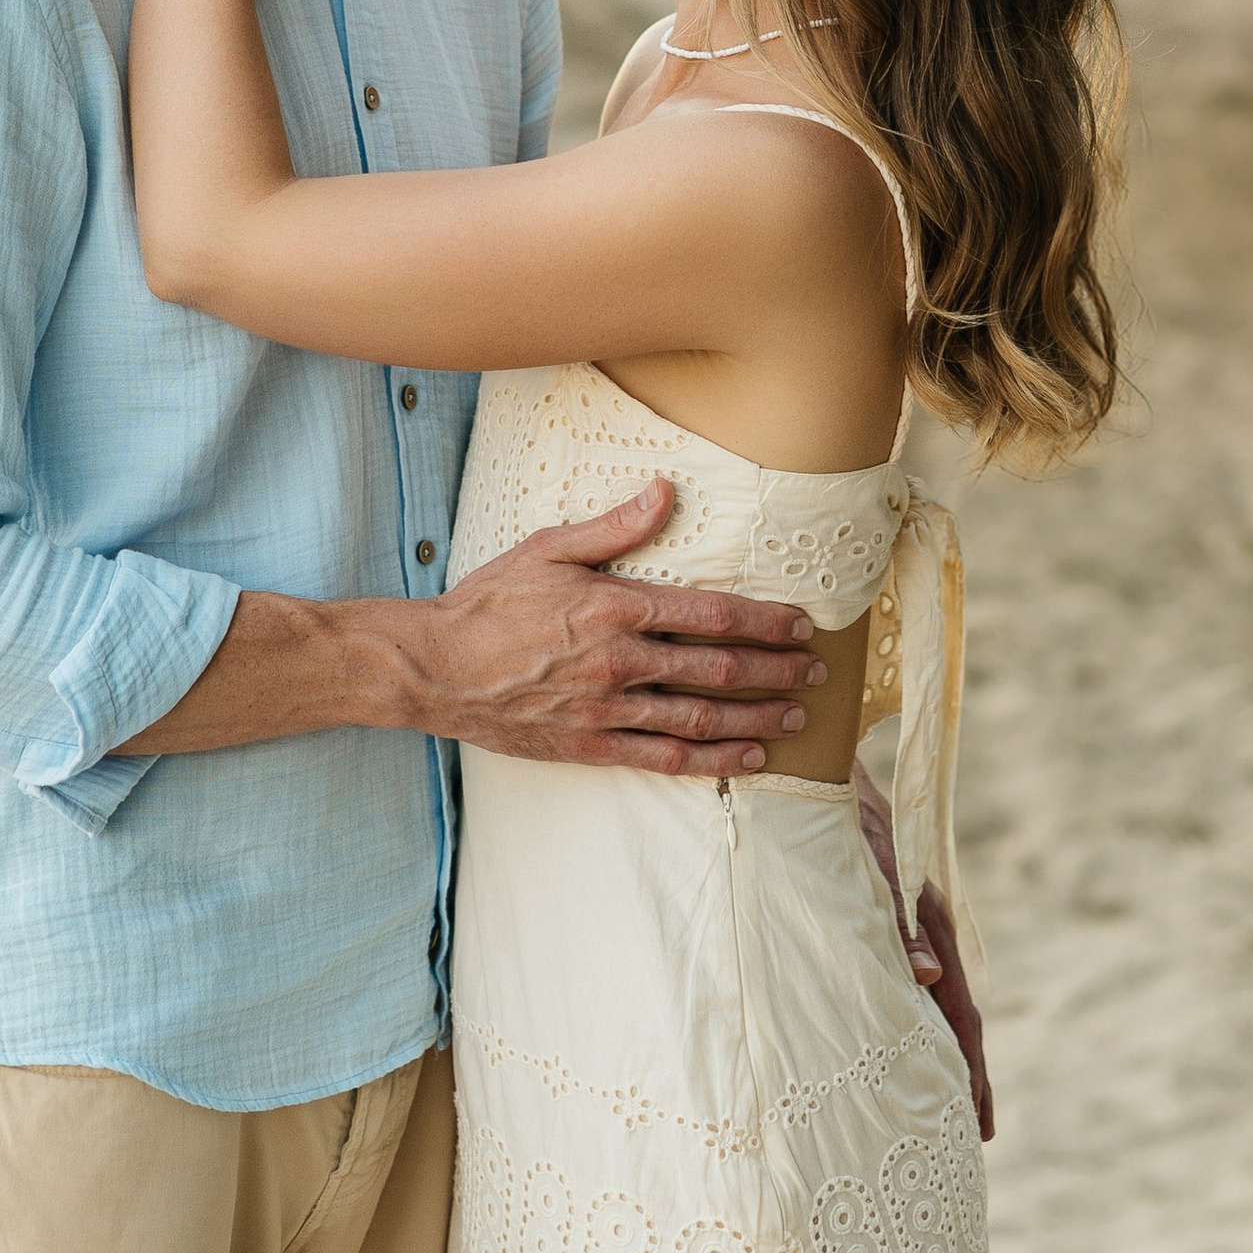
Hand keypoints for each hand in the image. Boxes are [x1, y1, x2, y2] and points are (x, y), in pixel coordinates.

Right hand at [416, 483, 827, 778]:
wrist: (436, 667)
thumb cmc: (490, 601)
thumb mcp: (548, 548)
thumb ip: (614, 527)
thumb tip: (666, 493)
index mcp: (615, 608)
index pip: (711, 614)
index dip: (764, 621)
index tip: (800, 624)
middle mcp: (620, 662)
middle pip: (718, 669)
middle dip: (775, 670)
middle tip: (816, 671)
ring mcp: (608, 710)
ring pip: (700, 719)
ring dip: (755, 717)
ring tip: (795, 716)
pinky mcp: (591, 746)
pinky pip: (665, 759)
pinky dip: (712, 760)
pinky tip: (746, 757)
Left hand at [856, 765, 993, 1138]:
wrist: (823, 776)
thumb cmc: (844, 820)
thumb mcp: (871, 865)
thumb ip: (897, 919)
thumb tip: (930, 977)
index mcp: (931, 925)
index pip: (960, 1012)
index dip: (971, 1071)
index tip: (979, 1124)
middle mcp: (927, 934)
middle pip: (956, 1019)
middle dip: (966, 1077)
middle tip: (972, 1137)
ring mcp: (908, 931)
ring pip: (933, 1006)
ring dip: (942, 1056)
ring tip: (945, 1109)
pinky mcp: (884, 927)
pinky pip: (908, 987)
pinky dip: (915, 1027)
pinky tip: (906, 1049)